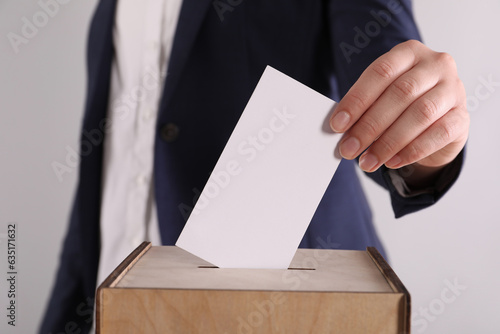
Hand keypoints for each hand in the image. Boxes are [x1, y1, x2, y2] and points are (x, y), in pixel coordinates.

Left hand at [330, 40, 468, 179]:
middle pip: (400, 94)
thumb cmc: (400, 103)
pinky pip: (439, 134)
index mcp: (409, 52)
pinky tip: (392, 162)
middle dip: (369, 126)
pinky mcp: (462, 117)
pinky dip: (412, 151)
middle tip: (349, 149)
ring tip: (367, 161)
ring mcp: (453, 89)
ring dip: (389, 142)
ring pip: (420, 114)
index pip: (380, 72)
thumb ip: (363, 108)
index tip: (337, 125)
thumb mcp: (380, 96)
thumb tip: (339, 129)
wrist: (436, 117)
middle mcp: (435, 65)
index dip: (357, 100)